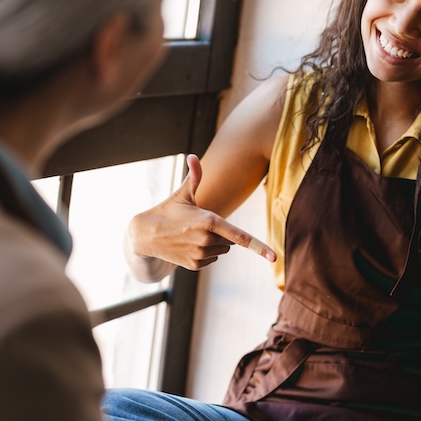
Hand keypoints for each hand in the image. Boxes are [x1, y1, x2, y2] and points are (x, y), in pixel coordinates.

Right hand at [128, 154, 275, 273]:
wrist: (145, 235)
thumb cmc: (168, 211)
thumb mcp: (183, 194)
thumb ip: (194, 176)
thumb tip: (193, 155)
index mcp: (210, 221)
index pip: (240, 236)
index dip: (259, 247)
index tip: (274, 258)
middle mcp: (207, 239)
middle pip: (231, 240)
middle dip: (221, 233)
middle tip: (200, 225)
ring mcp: (201, 254)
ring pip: (222, 251)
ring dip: (215, 244)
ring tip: (192, 235)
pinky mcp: (195, 265)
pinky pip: (212, 260)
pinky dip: (205, 253)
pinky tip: (189, 245)